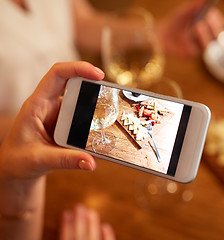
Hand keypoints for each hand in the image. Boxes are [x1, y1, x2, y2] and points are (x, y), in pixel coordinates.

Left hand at [0, 61, 104, 179]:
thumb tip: (92, 163)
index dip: (78, 68)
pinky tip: (104, 127)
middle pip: (74, 82)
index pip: (57, 75)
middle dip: (93, 84)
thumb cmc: (18, 160)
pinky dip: (94, 118)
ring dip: (96, 104)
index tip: (98, 75)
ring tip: (112, 113)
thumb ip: (66, 160)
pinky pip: (83, 115)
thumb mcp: (40, 160)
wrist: (16, 167)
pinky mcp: (66, 123)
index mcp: (37, 104)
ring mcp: (59, 113)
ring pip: (80, 99)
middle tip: (112, 93)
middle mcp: (49, 104)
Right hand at [60, 204, 115, 239]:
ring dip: (92, 224)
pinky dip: (107, 235)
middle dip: (79, 220)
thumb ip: (62, 237)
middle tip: (79, 206)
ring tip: (91, 212)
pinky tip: (105, 226)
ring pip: (94, 238)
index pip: (65, 238)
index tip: (66, 212)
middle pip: (80, 236)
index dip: (65, 224)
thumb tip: (60, 231)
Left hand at [156, 0, 223, 57]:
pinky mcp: (192, 54)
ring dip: (205, 34)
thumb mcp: (186, 11)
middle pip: (219, 36)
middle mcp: (208, 38)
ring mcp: (200, 47)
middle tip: (208, 19)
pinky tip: (187, 37)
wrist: (162, 34)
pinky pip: (198, 50)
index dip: (218, 20)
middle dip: (214, 27)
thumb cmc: (175, 21)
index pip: (221, 25)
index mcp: (210, 26)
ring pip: (210, 44)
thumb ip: (197, 5)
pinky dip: (193, 42)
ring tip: (196, 26)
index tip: (213, 13)